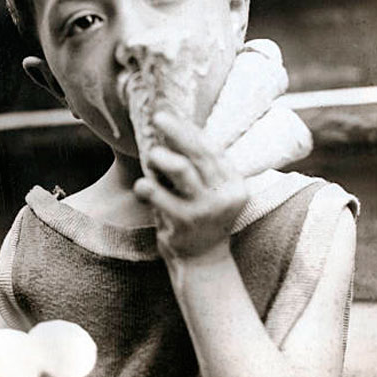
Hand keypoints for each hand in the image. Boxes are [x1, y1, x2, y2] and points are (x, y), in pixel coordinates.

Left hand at [134, 111, 246, 259]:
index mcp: (234, 183)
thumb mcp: (210, 192)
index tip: (172, 115)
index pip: (212, 149)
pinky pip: (162, 198)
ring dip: (162, 157)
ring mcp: (206, 210)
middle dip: (177, 132)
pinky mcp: (186, 223)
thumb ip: (199, 167)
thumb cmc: (200, 217)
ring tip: (151, 155)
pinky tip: (142, 185)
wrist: (202, 261)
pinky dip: (149, 187)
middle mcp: (225, 195)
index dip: (190, 130)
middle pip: (199, 154)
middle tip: (158, 117)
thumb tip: (173, 129)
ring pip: (182, 170)